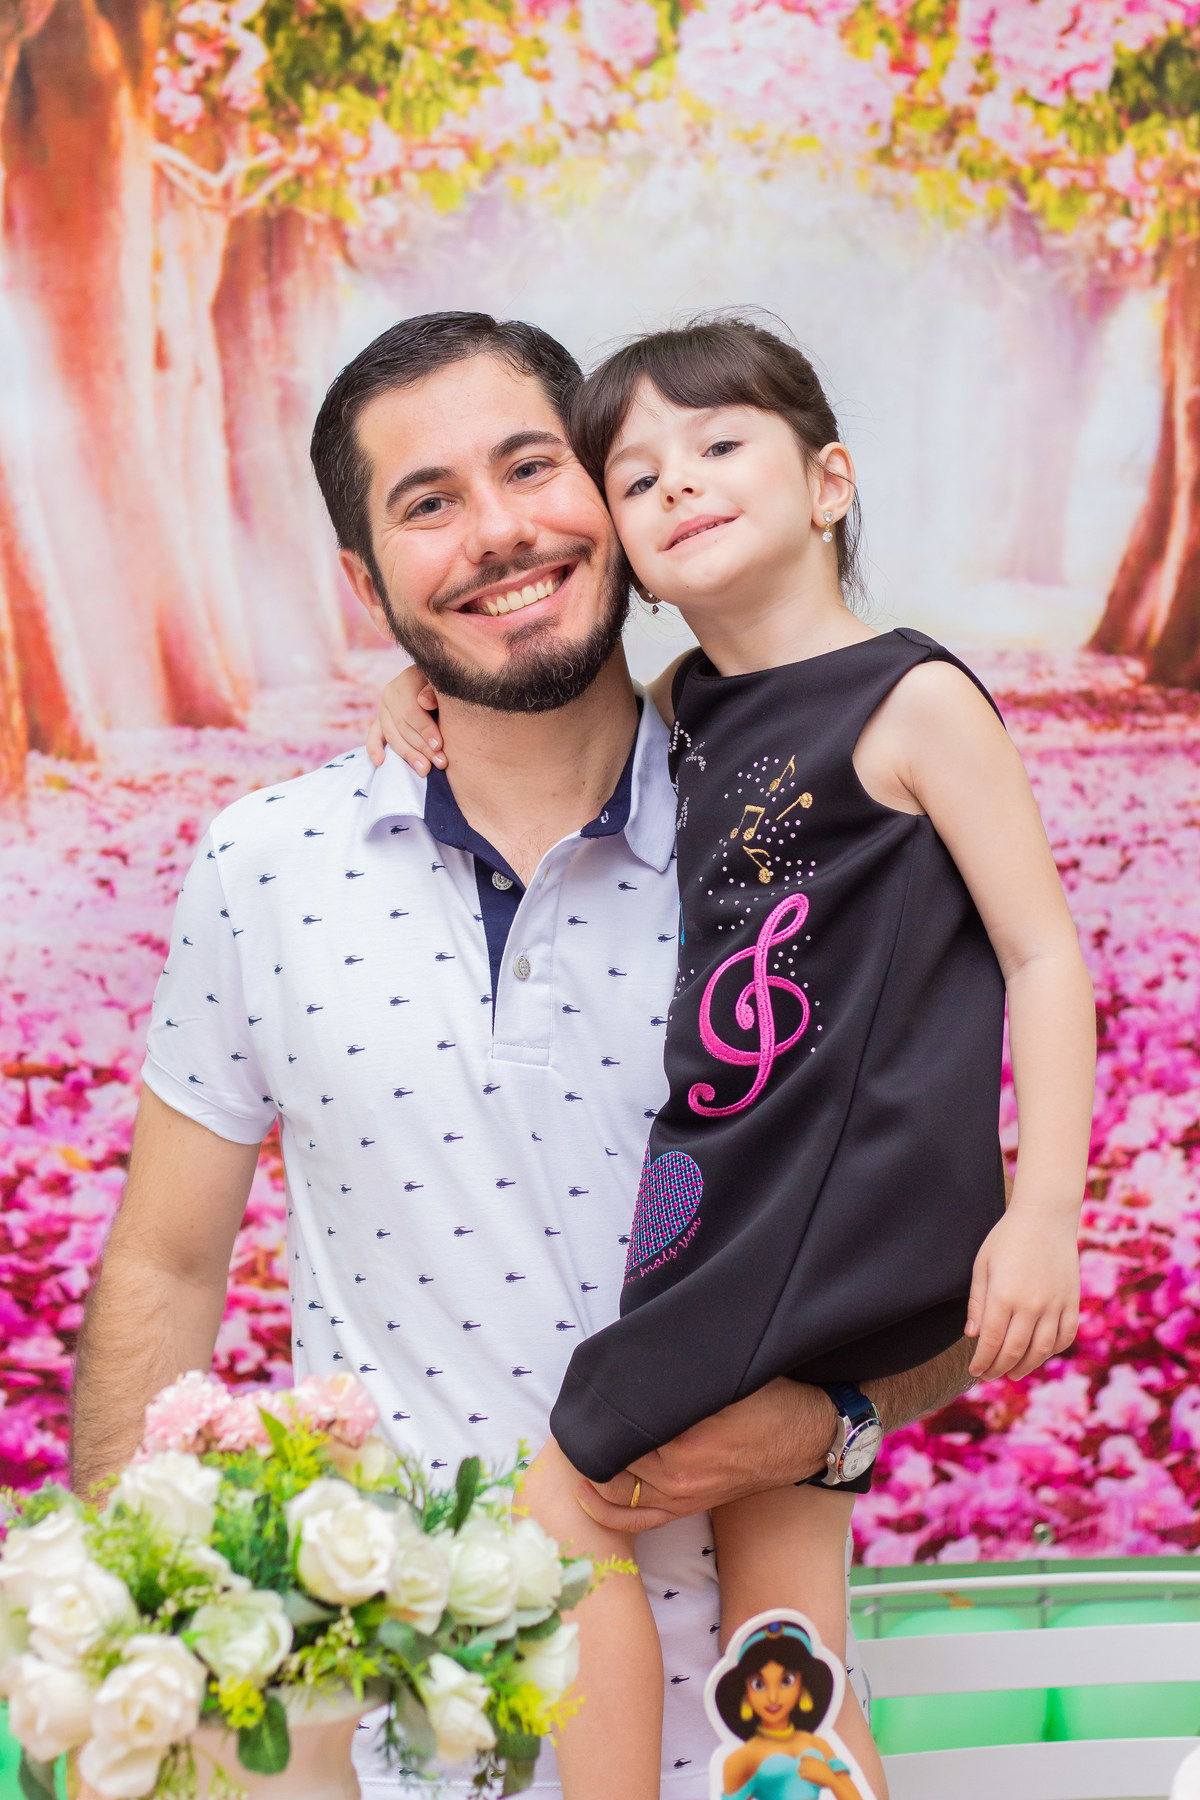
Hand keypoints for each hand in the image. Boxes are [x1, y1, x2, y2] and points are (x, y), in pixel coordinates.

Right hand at [366, 664, 444, 771]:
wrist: (439, 683)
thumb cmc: (446, 686)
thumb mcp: (445, 683)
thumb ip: (435, 691)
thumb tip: (424, 702)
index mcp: (407, 680)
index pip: (411, 710)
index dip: (425, 729)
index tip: (439, 746)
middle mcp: (391, 693)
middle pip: (402, 726)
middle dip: (422, 747)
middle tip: (440, 763)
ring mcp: (384, 708)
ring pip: (392, 735)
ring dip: (408, 754)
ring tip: (424, 770)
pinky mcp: (380, 721)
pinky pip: (374, 736)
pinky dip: (375, 749)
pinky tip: (380, 761)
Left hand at [573, 1378, 836, 1534]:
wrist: (808, 1434)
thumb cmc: (768, 1394)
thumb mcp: (723, 1372)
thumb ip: (677, 1372)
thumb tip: (634, 1359)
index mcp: (684, 1438)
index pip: (619, 1427)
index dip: (599, 1409)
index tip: (588, 1391)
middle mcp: (678, 1473)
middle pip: (611, 1456)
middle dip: (592, 1435)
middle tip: (578, 1411)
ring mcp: (682, 1496)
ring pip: (614, 1487)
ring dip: (594, 1465)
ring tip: (579, 1440)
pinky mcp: (688, 1506)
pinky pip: (634, 1520)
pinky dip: (603, 1509)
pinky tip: (584, 1492)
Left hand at [964, 1203, 1078, 1380]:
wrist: (1046, 1217)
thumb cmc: (1007, 1238)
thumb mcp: (982, 1265)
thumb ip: (978, 1302)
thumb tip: (973, 1335)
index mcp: (1004, 1295)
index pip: (991, 1342)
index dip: (982, 1361)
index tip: (975, 1371)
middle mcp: (1031, 1305)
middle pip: (1014, 1351)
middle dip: (999, 1369)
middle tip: (989, 1376)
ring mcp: (1055, 1305)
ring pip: (1042, 1349)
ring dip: (1026, 1366)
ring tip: (1013, 1373)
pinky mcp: (1072, 1301)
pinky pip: (1066, 1336)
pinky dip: (1054, 1351)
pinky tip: (1040, 1354)